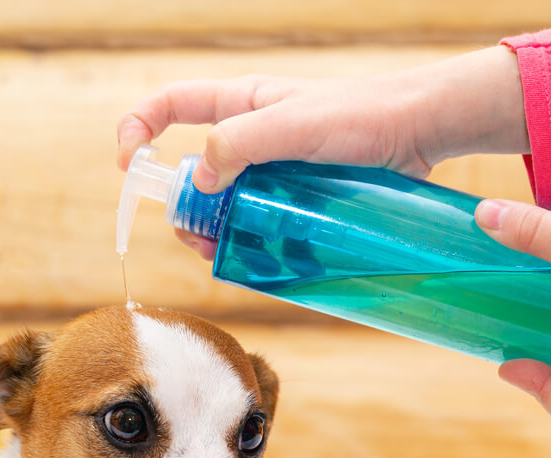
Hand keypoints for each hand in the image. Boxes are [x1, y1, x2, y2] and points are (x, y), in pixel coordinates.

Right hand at [116, 47, 529, 258]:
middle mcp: (251, 136)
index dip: (139, 128)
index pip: (171, 105)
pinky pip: (258, 224)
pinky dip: (246, 244)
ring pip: (222, 205)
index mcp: (240, 104)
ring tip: (220, 252)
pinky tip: (249, 260)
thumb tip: (199, 180)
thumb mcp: (292, 124)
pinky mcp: (295, 199)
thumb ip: (240, 144)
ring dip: (212, 231)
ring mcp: (272, 171)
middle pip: (192, 170)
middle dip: (181, 204)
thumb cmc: (360, 114)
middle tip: (192, 231)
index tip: (129, 165)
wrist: (421, 131)